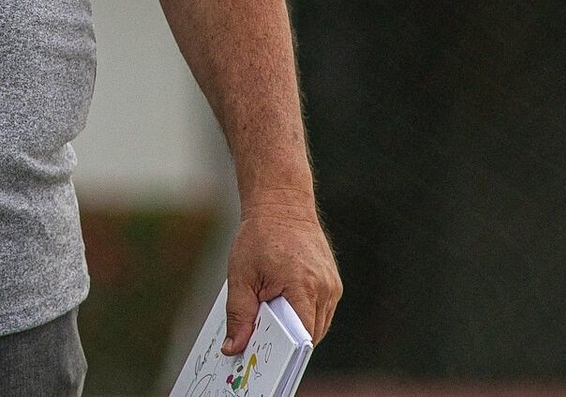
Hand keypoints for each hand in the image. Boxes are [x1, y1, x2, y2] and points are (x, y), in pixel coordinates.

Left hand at [220, 195, 341, 354]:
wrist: (281, 204)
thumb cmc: (259, 236)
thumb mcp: (240, 276)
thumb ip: (239, 315)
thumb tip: (234, 348)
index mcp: (302, 286)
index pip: (301, 337)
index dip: (285, 353)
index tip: (266, 361)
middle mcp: (324, 287)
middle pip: (310, 335)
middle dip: (288, 343)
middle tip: (262, 346)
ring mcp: (331, 284)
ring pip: (317, 324)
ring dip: (297, 329)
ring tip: (272, 327)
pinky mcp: (332, 281)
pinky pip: (321, 310)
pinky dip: (303, 314)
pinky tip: (284, 310)